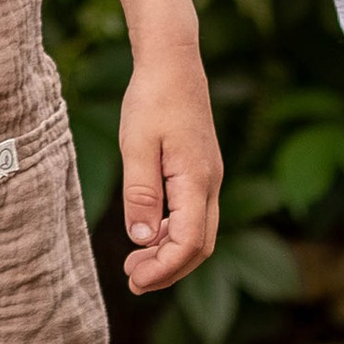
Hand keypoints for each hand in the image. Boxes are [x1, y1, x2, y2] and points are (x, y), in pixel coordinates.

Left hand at [118, 44, 221, 295]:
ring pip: (199, 232)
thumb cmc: (152, 98)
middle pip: (199, 245)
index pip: (188, 243)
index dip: (163, 269)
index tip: (134, 281)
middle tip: (132, 279)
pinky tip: (149, 232)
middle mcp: (211, 184)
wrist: (174, 62)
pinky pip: (195, 214)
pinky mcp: (202, 170)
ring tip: (135, 262)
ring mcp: (210, 177)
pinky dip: (173, 232)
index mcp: (197, 181)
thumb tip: (141, 240)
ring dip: (170, 253)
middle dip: (169, 269)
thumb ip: (140, 193)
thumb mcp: (136, 144)